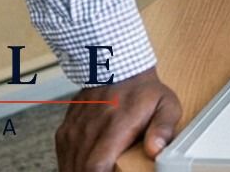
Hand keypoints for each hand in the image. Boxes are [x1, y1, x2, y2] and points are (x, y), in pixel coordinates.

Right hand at [54, 66, 179, 171]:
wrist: (116, 68)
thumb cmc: (143, 91)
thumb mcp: (166, 105)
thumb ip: (163, 129)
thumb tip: (155, 150)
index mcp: (115, 127)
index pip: (97, 166)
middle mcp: (89, 130)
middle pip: (81, 170)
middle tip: (110, 171)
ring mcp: (74, 131)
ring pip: (69, 165)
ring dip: (81, 171)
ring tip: (101, 169)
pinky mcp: (65, 131)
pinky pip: (63, 157)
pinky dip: (73, 165)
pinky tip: (86, 167)